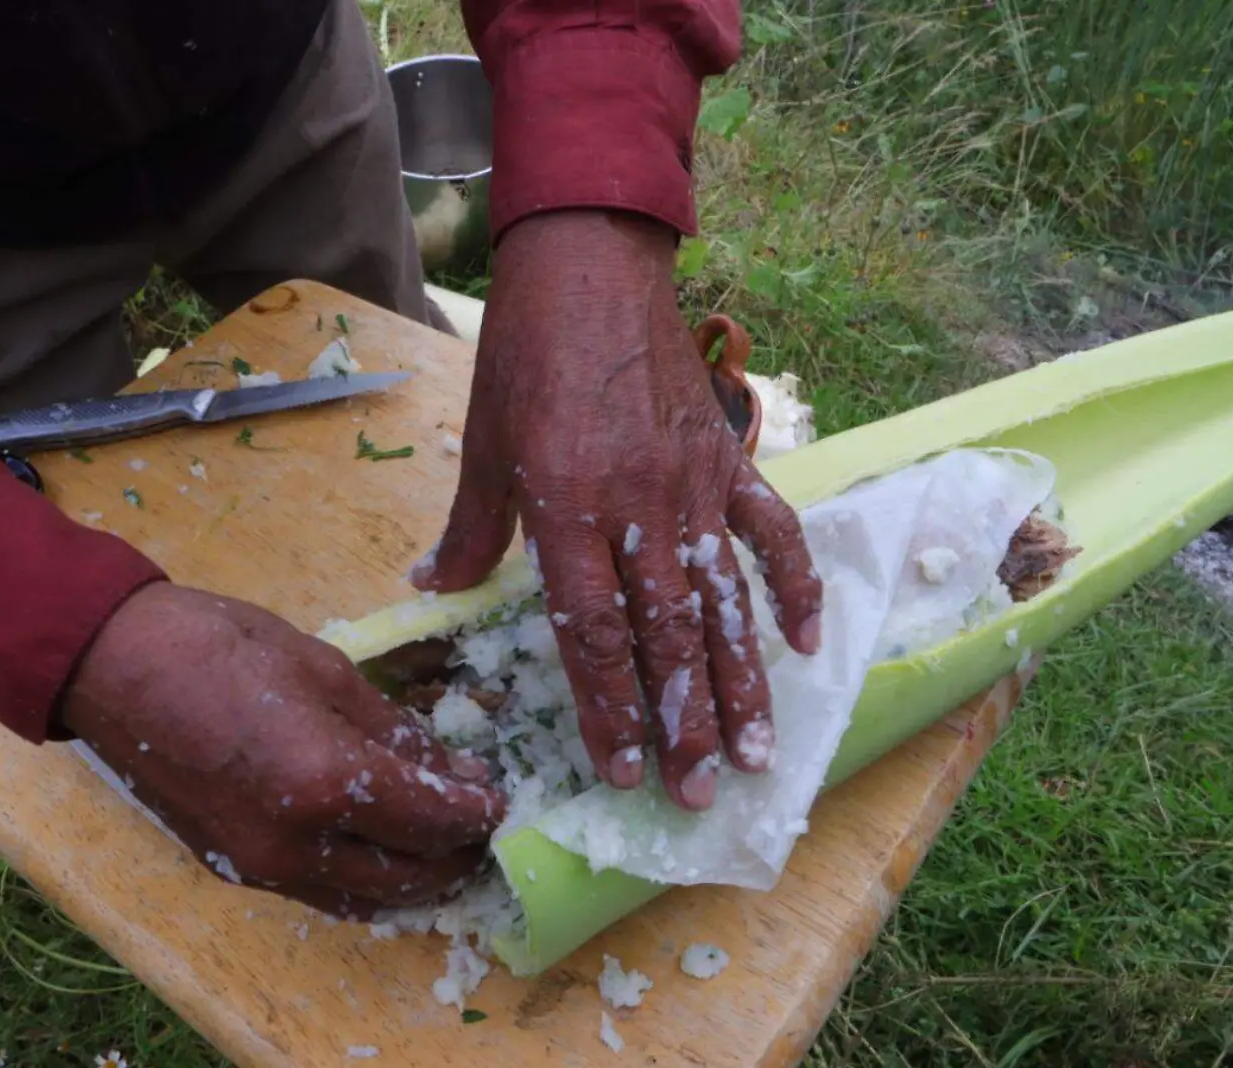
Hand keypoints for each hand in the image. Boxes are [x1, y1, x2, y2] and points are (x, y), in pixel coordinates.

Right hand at [60, 583, 504, 917]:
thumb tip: (455, 770)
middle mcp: (295, 845)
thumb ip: (395, 732)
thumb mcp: (326, 671)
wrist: (109, 667)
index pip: (432, 821)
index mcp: (323, 783)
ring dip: (415, 880)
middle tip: (481, 823)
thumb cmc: (219, 647)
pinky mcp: (235, 870)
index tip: (500, 795)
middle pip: (409, 878)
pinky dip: (365, 880)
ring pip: (365, 899)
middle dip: (457, 855)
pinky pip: (321, 893)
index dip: (478, 811)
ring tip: (441, 844)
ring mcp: (261, 868)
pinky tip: (382, 848)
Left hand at [414, 210, 823, 811]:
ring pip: (724, 603)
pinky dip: (792, 586)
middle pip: (667, 637)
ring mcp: (693, 486)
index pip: (593, 634)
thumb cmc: (525, 355)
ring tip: (756, 753)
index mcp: (567, 510)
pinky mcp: (729, 459)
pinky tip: (803, 644)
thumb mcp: (481, 443)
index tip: (626, 771)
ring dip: (742, 684)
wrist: (589, 266)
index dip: (611, 710)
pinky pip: (772, 532)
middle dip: (685, 724)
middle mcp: (637, 510)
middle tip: (700, 794)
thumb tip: (429, 586)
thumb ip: (469, 528)